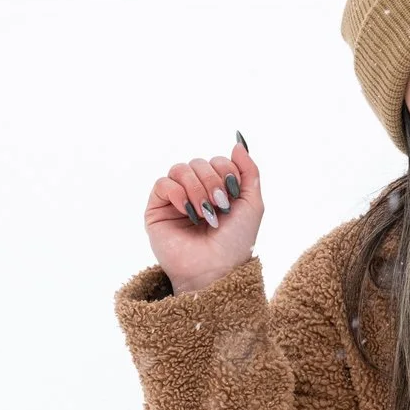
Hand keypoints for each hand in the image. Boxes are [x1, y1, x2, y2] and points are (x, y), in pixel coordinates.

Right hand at [142, 137, 261, 294]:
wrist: (216, 267)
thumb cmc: (235, 241)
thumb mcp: (252, 203)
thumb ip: (249, 171)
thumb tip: (237, 142)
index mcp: (217, 189)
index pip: (217, 161)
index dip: (226, 172)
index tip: (232, 196)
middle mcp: (195, 192)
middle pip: (199, 162)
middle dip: (212, 181)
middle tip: (219, 205)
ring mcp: (175, 200)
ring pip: (180, 169)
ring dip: (196, 188)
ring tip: (204, 211)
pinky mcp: (157, 210)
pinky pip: (162, 184)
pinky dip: (177, 192)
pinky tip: (187, 210)